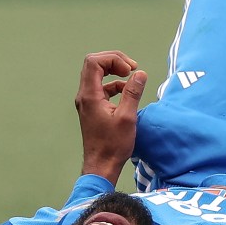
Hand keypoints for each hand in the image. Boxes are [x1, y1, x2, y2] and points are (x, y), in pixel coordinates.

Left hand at [74, 51, 146, 184]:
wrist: (101, 165)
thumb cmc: (114, 144)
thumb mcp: (127, 117)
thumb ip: (133, 93)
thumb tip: (140, 73)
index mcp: (90, 95)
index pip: (94, 62)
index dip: (114, 59)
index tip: (131, 70)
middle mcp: (84, 95)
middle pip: (94, 64)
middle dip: (114, 61)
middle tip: (132, 69)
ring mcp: (87, 102)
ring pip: (96, 74)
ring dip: (114, 71)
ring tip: (132, 77)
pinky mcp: (92, 108)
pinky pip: (101, 87)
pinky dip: (114, 84)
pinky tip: (127, 91)